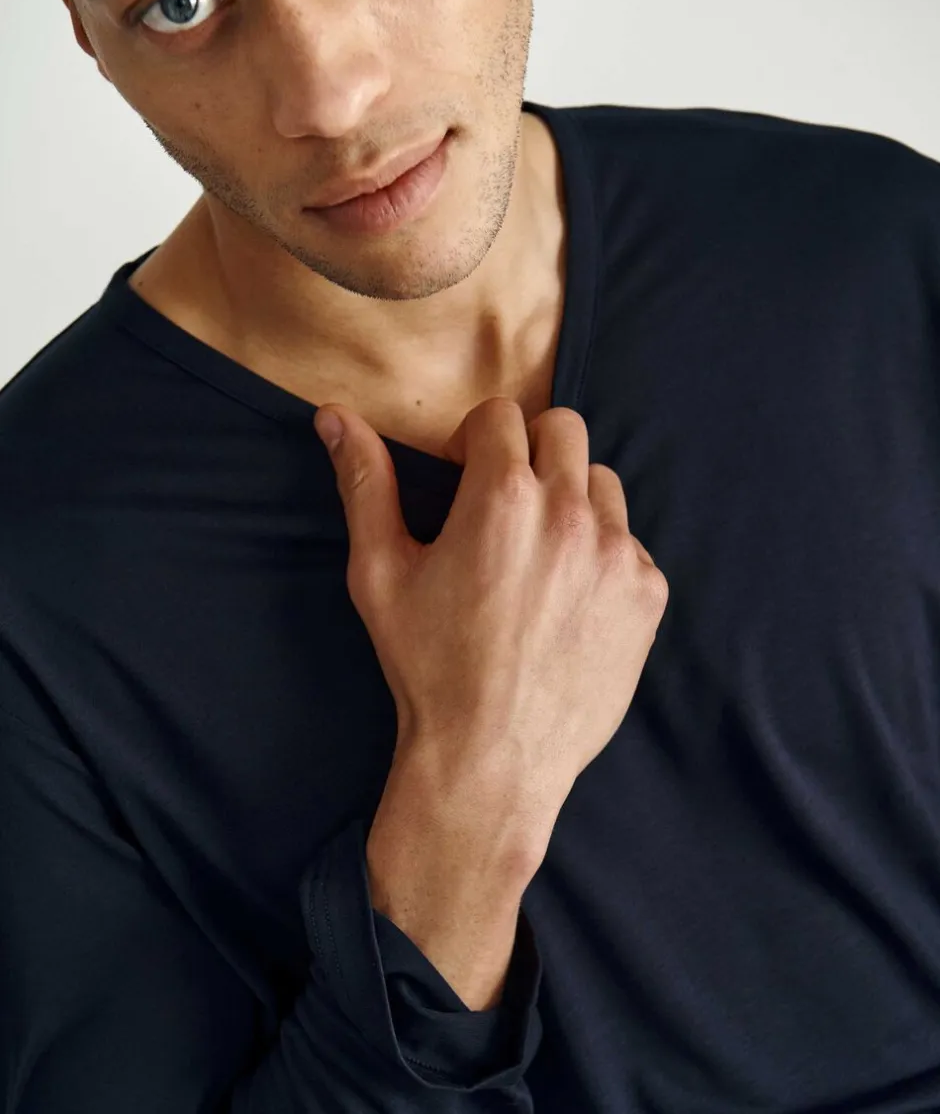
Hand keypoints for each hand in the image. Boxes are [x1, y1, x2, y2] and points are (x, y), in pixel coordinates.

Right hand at [314, 397, 667, 860]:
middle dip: (526, 449)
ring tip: (536, 553)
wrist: (492, 759)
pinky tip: (566, 599)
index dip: (472, 439)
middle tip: (500, 504)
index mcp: (503, 498)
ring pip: (601, 483)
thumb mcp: (381, 573)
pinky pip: (630, 542)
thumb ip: (366, 484)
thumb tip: (335, 415)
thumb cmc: (427, 666)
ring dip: (568, 498)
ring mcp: (619, 554)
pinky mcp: (648, 594)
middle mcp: (571, 514)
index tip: (461, 476)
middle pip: (562, 428)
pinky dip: (600, 553)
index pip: (500, 414)